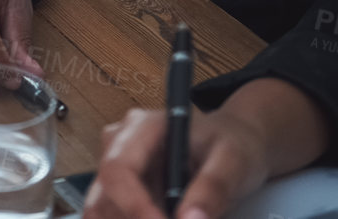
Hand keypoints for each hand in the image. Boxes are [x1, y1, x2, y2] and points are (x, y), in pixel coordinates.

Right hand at [85, 78, 330, 218]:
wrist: (234, 143)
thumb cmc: (233, 144)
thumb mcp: (233, 162)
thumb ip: (213, 189)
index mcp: (141, 128)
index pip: (118, 169)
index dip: (133, 206)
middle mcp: (118, 146)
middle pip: (104, 197)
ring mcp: (116, 170)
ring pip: (103, 212)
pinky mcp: (121, 191)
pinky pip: (113, 217)